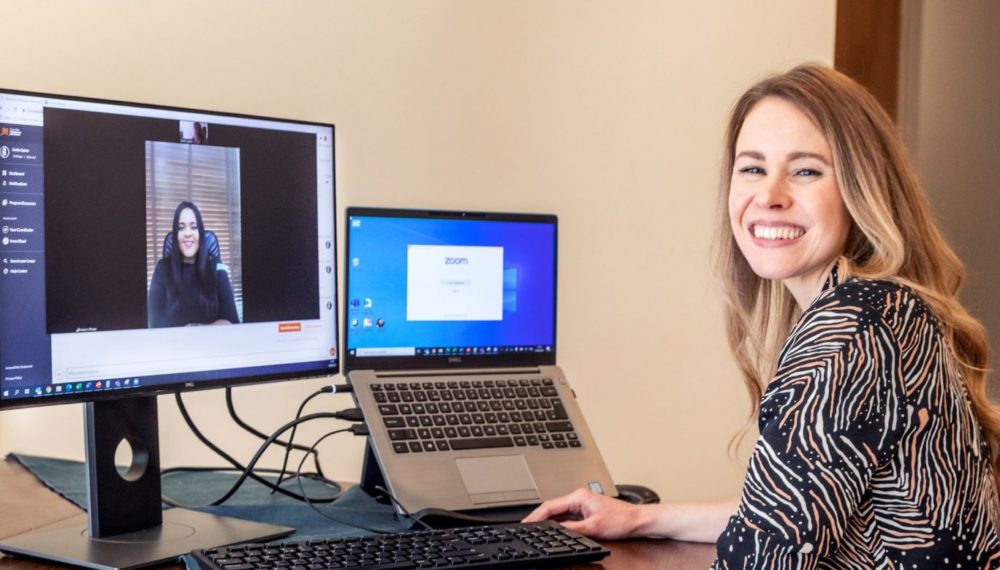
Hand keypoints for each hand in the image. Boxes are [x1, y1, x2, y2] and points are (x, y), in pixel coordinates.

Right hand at [522, 488, 649, 539]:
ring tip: (536, 529)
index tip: (527, 523)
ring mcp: (582, 505)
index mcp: (579, 496)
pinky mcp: (586, 513)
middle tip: (527, 527)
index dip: (537, 515)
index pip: (551, 505)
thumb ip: (573, 529)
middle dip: (539, 518)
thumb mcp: (594, 527)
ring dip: (548, 521)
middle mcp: (579, 498)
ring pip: (559, 513)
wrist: (638, 521)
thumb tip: (556, 532)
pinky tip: (553, 530)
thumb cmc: (622, 520)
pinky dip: (558, 524)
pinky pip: (567, 517)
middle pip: (552, 508)